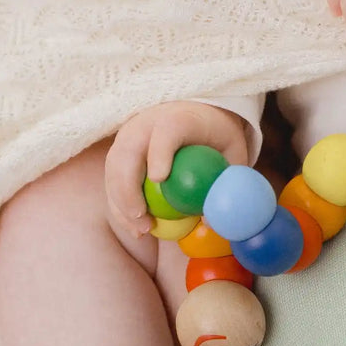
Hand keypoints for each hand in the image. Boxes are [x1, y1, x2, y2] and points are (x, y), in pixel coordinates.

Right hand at [105, 101, 251, 240]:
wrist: (193, 114)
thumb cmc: (215, 137)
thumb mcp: (233, 153)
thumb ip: (227, 181)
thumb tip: (211, 221)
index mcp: (178, 118)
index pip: (166, 131)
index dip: (160, 153)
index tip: (160, 179)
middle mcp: (146, 123)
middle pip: (129, 152)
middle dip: (130, 189)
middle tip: (145, 220)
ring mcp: (128, 136)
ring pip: (114, 168)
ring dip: (121, 202)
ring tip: (141, 230)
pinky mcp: (119, 151)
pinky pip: (112, 179)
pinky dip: (119, 205)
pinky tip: (134, 228)